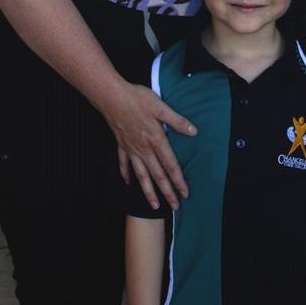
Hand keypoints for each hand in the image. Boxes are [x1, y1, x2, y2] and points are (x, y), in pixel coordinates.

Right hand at [106, 82, 195, 210]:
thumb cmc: (137, 99)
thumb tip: (193, 131)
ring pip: (141, 175)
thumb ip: (177, 121)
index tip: (185, 193)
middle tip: (175, 206)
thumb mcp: (161, 107)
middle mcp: (144, 149)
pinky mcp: (121, 144)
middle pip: (157, 175)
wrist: (112, 97)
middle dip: (167, 192)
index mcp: (156, 139)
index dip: (178, 180)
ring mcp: (131, 149)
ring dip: (148, 191)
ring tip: (154, 205)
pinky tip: (127, 183)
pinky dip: (126, 174)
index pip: (170, 165)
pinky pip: (124, 164)